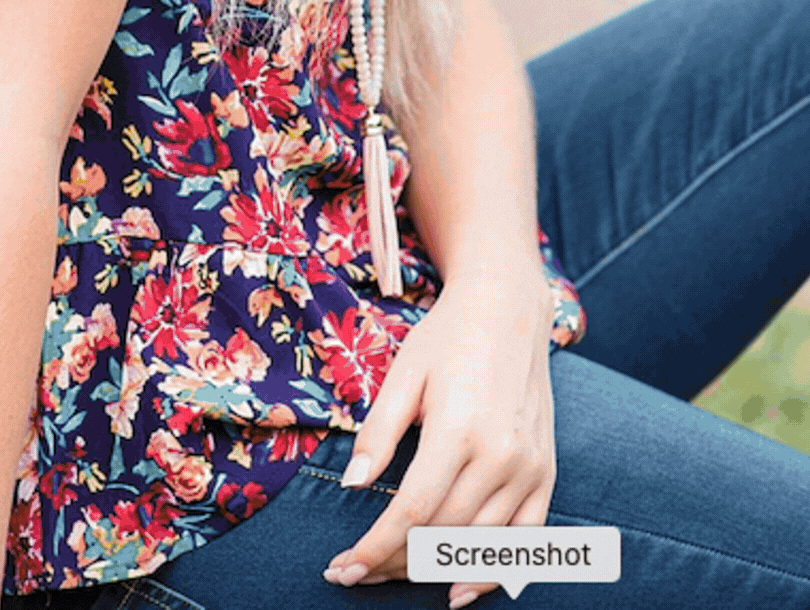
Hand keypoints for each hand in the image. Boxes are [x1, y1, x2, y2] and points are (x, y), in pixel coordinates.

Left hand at [322, 260, 556, 604]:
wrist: (508, 306)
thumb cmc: (446, 337)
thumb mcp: (403, 375)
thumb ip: (378, 433)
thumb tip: (351, 487)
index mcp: (459, 428)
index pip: (411, 511)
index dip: (373, 547)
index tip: (343, 568)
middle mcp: (501, 454)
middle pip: (442, 534)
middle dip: (393, 561)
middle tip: (355, 570)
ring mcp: (530, 467)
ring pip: (478, 545)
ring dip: (430, 569)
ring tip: (391, 573)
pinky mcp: (546, 472)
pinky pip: (524, 542)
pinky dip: (491, 573)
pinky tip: (456, 588)